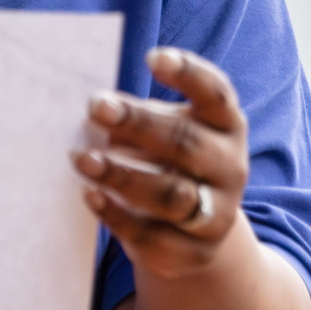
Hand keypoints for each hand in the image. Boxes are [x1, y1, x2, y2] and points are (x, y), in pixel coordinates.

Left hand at [72, 47, 249, 279]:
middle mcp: (229, 167)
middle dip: (139, 123)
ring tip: (81, 158)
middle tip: (95, 105)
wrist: (194, 231)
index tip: (153, 57)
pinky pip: (154, 236)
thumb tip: (89, 106)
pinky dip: (118, 216)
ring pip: (172, 195)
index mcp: (224, 124)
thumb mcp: (161, 128)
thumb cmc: (166, 156)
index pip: (216, 94)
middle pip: (187, 144)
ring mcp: (217, 213)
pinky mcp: (193, 252)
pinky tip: (90, 195)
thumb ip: (135, 115)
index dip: (188, 73)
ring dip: (122, 175)